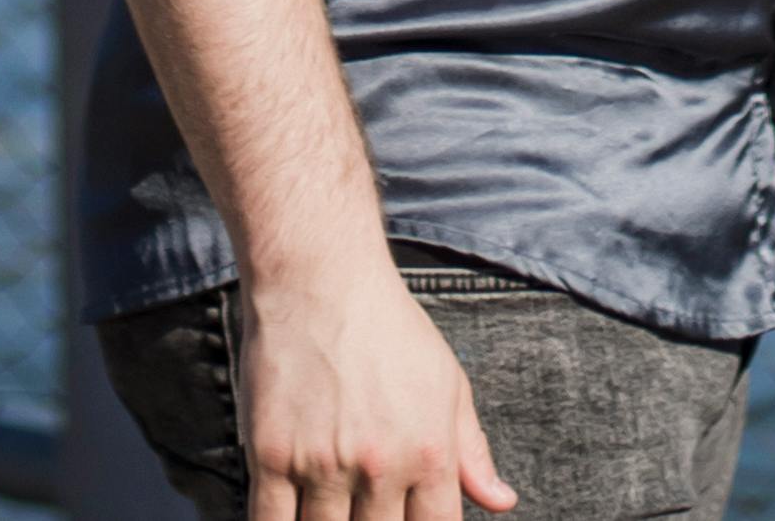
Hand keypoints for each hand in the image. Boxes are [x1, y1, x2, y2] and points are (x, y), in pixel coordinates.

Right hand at [237, 253, 514, 520]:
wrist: (319, 278)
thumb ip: (473, 451)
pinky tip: (291, 519)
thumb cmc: (388, 327)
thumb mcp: (448, 383)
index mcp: (429, 454)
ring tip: (330, 509)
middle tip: (363, 511)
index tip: (402, 519)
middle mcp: (380, 467)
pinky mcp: (272, 455)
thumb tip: (502, 502)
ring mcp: (323, 464)